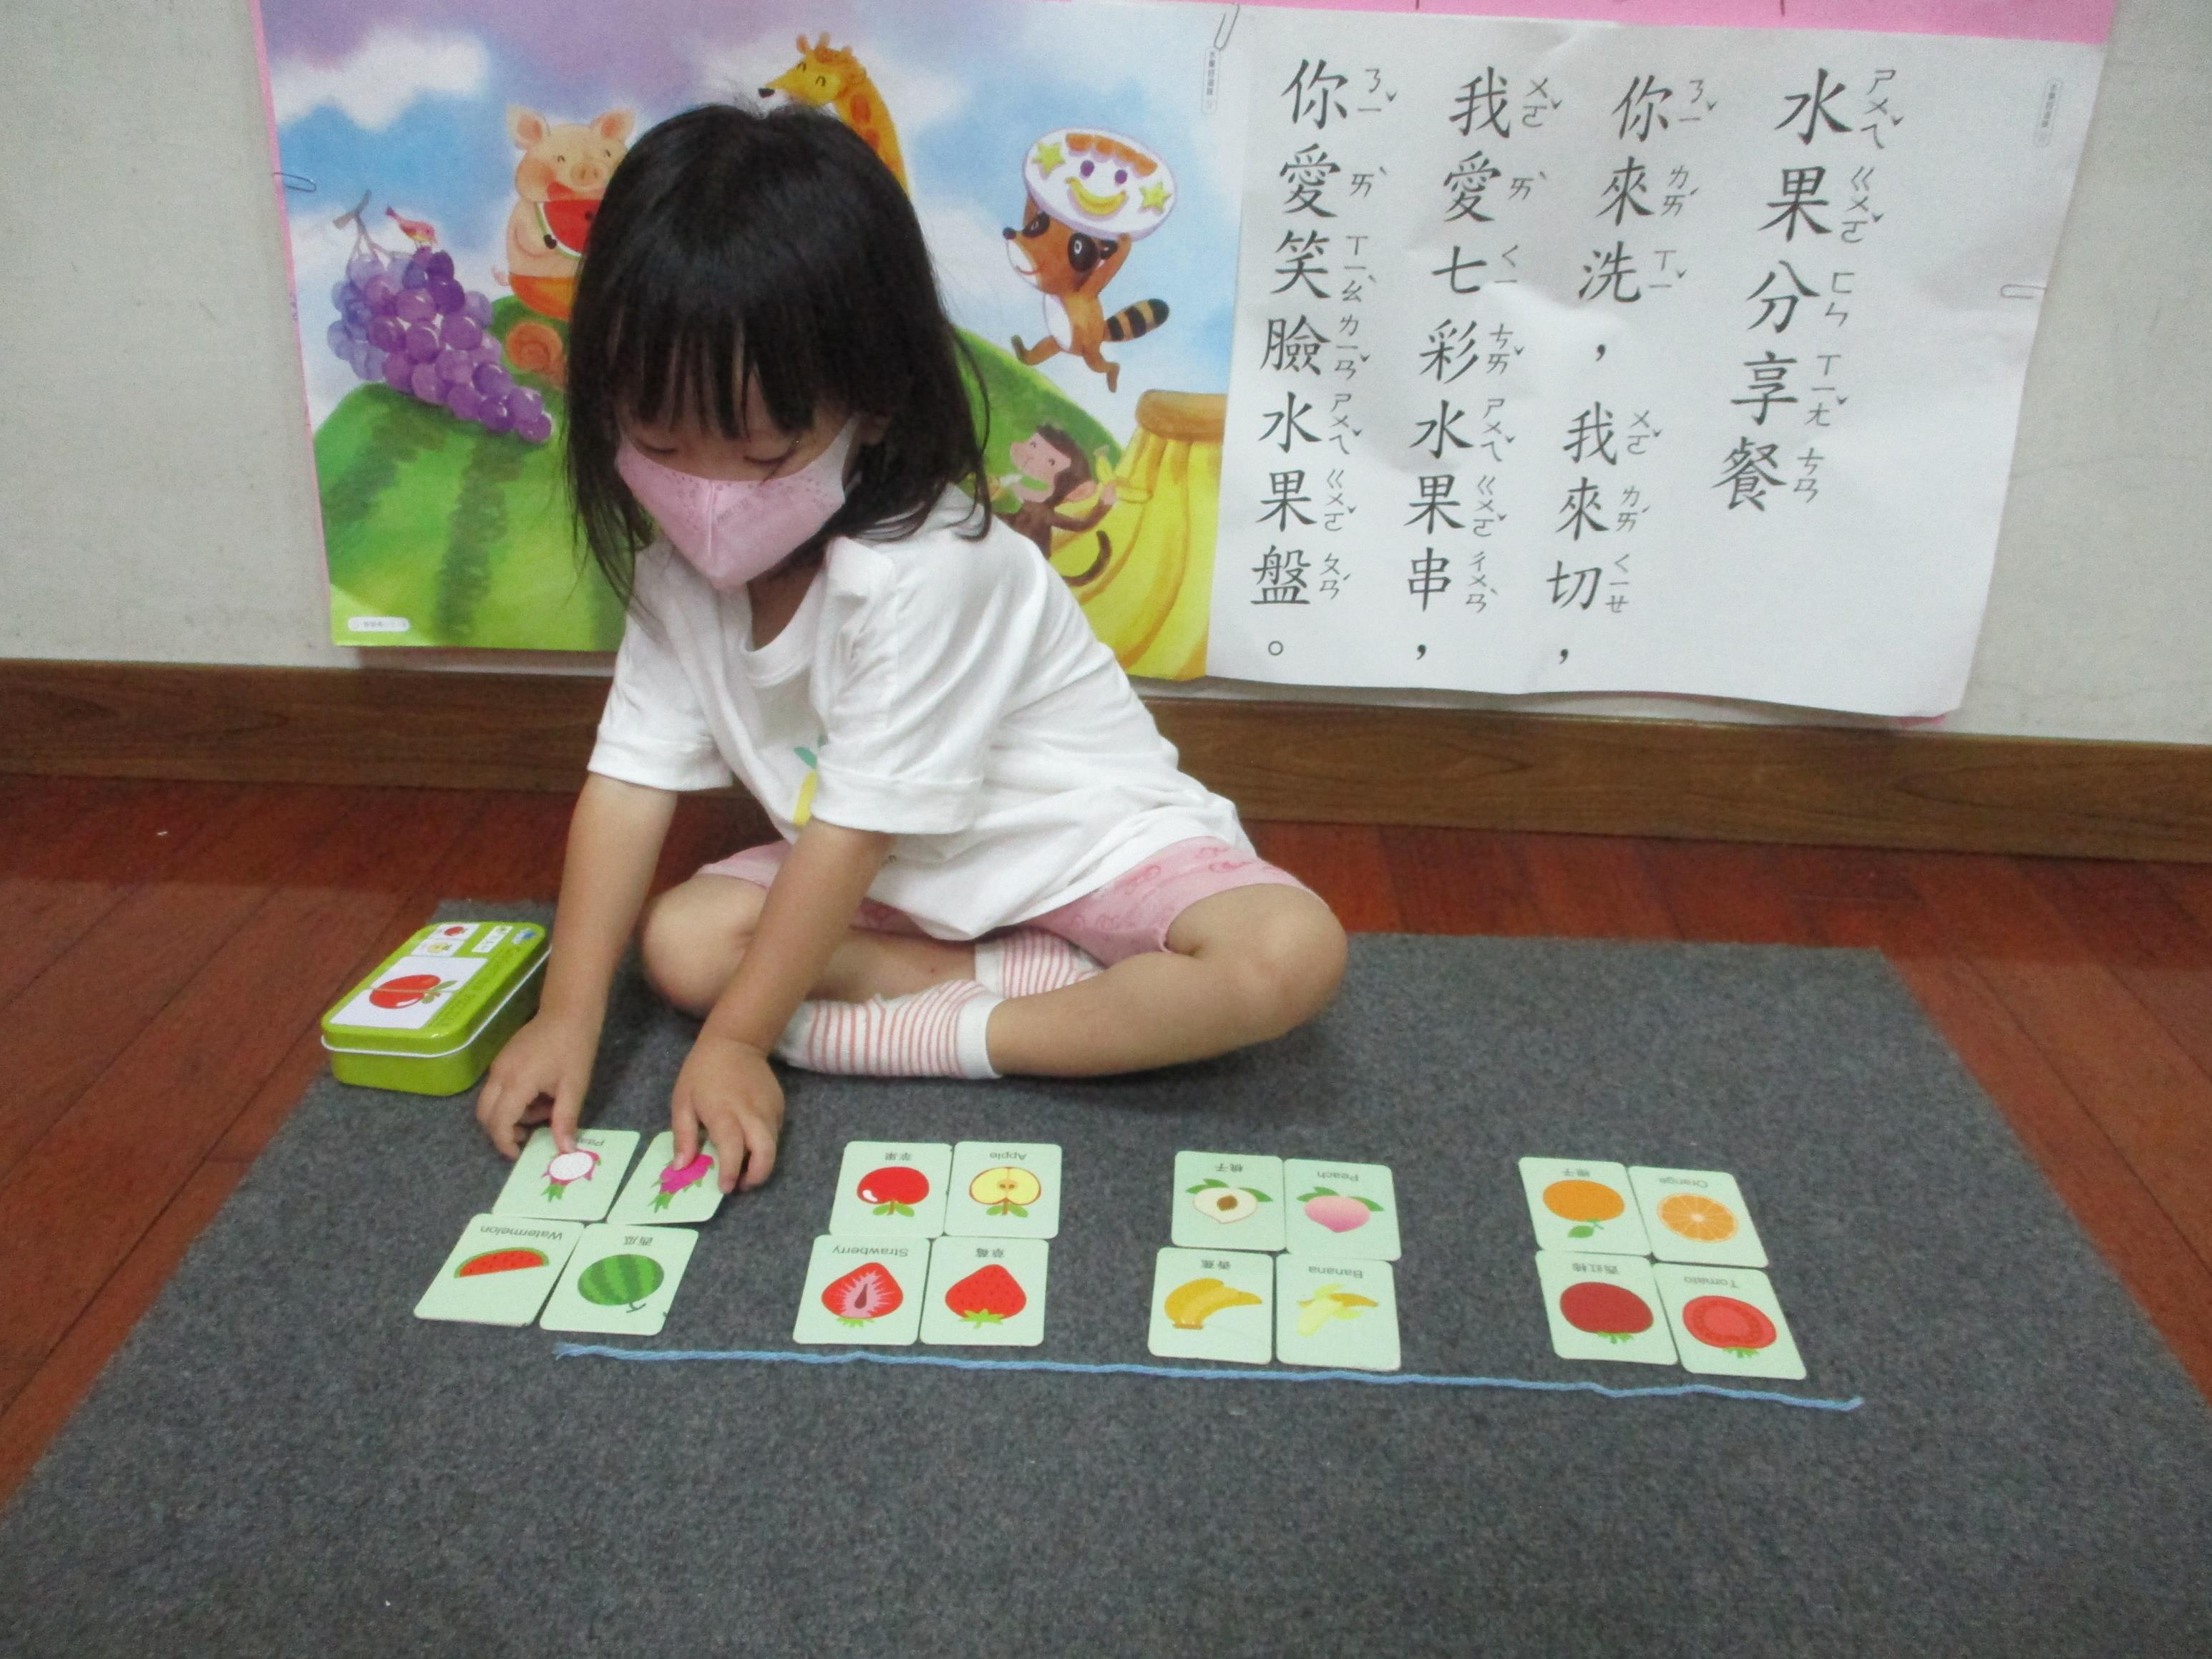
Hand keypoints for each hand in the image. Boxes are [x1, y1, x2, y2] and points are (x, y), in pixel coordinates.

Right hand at [475, 1011, 598, 1157]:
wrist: (569, 1010)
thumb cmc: (575, 1047)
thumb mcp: (574, 1087)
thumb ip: (565, 1120)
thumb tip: (565, 1151)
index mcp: (516, 1083)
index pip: (498, 1123)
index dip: (505, 1143)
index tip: (520, 1153)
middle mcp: (499, 1075)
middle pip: (485, 1115)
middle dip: (503, 1131)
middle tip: (529, 1135)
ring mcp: (497, 1065)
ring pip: (490, 1102)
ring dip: (510, 1115)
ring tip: (544, 1108)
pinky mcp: (502, 1059)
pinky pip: (497, 1088)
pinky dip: (511, 1100)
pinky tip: (539, 1094)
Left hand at [671, 1031, 783, 1193]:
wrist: (735, 1042)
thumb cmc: (702, 1073)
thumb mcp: (682, 1101)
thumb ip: (683, 1136)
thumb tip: (681, 1167)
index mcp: (723, 1113)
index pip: (733, 1150)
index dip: (732, 1173)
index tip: (726, 1187)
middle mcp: (751, 1113)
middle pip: (765, 1152)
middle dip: (757, 1175)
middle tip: (743, 1184)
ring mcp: (769, 1109)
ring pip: (774, 1145)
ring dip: (762, 1162)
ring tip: (746, 1168)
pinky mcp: (779, 1104)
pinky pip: (776, 1132)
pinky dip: (766, 1143)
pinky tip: (751, 1141)